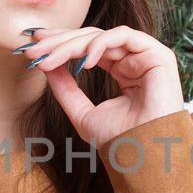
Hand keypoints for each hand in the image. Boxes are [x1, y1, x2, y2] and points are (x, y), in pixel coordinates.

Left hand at [17, 25, 183, 147]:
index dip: (61, 42)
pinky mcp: (159, 55)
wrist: (143, 157)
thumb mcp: (82, 112)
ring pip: (102, 35)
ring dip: (72, 43)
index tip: (33, 46)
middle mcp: (134, 60)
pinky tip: (83, 62)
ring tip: (50, 58)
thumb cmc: (119, 141)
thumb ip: (65, 88)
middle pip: (92, 37)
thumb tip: (45, 65)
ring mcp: (147, 56)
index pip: (88, 47)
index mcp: (122, 70)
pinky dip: (100, 44)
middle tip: (34, 48)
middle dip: (60, 40)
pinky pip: (124, 37)